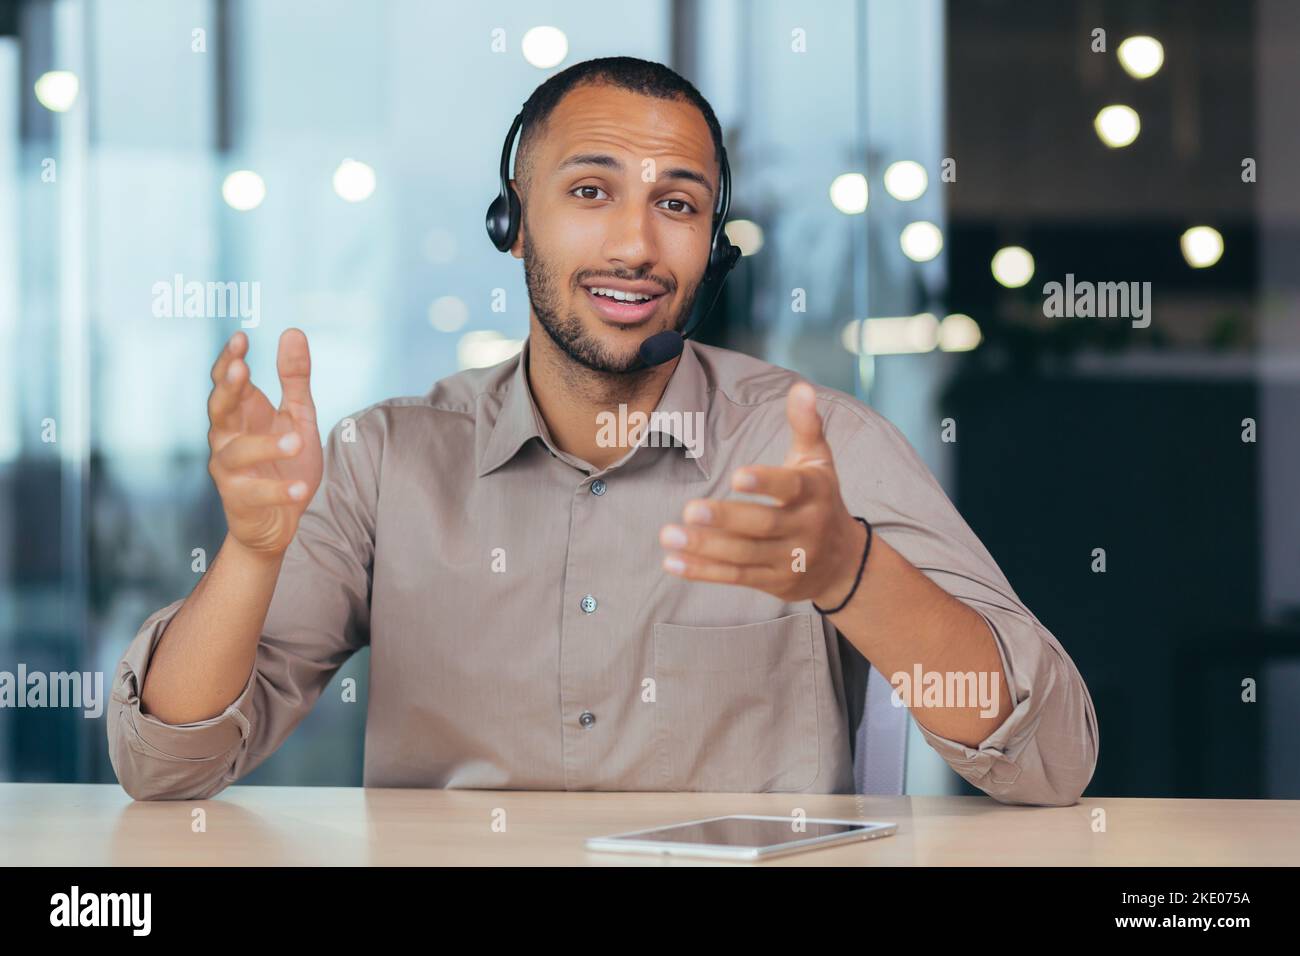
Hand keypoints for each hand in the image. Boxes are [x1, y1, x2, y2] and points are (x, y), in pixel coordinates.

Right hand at [206, 329, 322, 555]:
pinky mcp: (240, 501)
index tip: (241, 338)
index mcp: (242, 413)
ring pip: (237, 453)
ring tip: (296, 441)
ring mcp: (229, 470)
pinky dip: (278, 491)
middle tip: (240, 369)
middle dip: (227, 388)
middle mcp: (227, 437)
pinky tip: (300, 488)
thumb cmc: (285, 462)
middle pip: (218, 408)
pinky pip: (256, 494)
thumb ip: (295, 378)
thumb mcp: (298, 415)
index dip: (229, 359)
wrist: (279, 519)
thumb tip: (293, 331)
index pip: (227, 380)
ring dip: (265, 446)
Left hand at [658, 381, 867, 607]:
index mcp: (814, 492)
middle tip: (690, 509)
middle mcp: (804, 528)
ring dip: (704, 547)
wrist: (843, 563)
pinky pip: (735, 577)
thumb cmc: (821, 499)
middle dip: (725, 519)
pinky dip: (703, 571)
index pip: (790, 487)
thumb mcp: (818, 461)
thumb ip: (806, 425)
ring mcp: (788, 559)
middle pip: (762, 526)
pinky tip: (672, 562)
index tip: (736, 476)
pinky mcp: (773, 581)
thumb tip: (802, 387)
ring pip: (744, 555)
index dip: (765, 482)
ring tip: (669, 534)